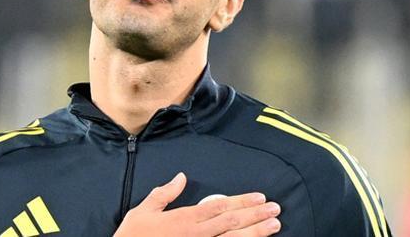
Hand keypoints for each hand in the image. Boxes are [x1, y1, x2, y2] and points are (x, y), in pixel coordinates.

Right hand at [114, 172, 280, 236]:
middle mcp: (197, 235)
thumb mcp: (143, 211)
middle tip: (276, 209)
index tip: (259, 197)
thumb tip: (180, 177)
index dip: (241, 201)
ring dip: (256, 232)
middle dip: (256, 215)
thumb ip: (164, 194)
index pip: (219, 207)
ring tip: (274, 225)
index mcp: (184, 219)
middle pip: (233, 223)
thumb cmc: (133, 236)